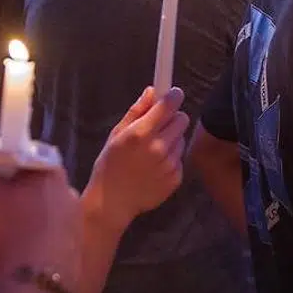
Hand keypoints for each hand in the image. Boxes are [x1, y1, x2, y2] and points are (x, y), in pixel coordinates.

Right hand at [0, 164, 80, 286]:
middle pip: (28, 189)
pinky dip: (26, 251)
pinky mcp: (73, 259)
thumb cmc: (1, 238)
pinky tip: (10, 265)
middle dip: (5, 200)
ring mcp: (76, 230)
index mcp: (51, 172)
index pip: (18, 156)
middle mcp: (71, 196)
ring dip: (16, 227)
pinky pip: (42, 246)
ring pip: (36, 219)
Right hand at [86, 87, 190, 230]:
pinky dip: (171, 159)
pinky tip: (154, 167)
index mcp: (141, 133)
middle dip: (172, 118)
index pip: (169, 105)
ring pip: (181, 138)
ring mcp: (169, 164)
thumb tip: (153, 90)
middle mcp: (158, 147)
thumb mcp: (117, 134)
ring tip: (152, 152)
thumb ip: (137, 111)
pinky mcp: (176, 178)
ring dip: (171, 140)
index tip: (172, 94)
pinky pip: (179, 158)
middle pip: (182, 119)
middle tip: (159, 125)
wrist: (112, 202)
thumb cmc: (110, 164)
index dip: (173, 96)